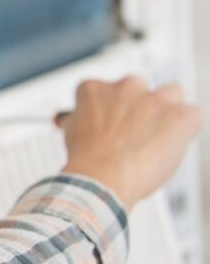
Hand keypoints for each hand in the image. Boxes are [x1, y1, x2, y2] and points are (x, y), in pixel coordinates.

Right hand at [58, 75, 201, 210]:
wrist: (102, 177)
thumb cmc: (87, 159)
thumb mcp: (71, 132)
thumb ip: (78, 119)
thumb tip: (70, 119)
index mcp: (95, 88)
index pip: (104, 89)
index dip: (107, 109)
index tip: (108, 125)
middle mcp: (126, 86)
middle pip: (138, 87)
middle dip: (137, 106)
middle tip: (132, 131)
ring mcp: (156, 99)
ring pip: (171, 94)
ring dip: (166, 111)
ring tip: (157, 136)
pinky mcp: (181, 116)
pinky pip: (193, 115)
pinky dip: (186, 129)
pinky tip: (174, 143)